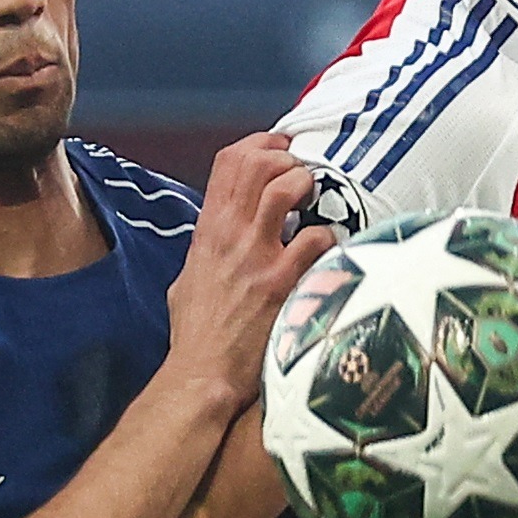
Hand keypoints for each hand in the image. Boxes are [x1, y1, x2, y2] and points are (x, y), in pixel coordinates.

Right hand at [168, 135, 337, 410]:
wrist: (203, 372)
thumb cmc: (197, 333)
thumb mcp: (188, 278)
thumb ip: (208, 249)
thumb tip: (222, 237)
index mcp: (208, 229)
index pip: (229, 162)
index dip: (260, 144)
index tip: (281, 146)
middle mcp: (230, 234)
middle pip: (258, 164)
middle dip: (287, 158)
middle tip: (303, 172)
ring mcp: (256, 256)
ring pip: (284, 188)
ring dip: (306, 186)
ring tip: (316, 201)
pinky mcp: (282, 283)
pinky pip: (316, 239)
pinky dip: (328, 237)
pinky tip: (329, 250)